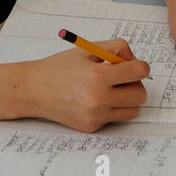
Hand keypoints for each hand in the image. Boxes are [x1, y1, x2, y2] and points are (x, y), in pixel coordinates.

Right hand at [26, 38, 149, 132]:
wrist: (35, 90)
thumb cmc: (60, 68)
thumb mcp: (87, 50)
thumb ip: (116, 49)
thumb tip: (136, 62)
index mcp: (98, 76)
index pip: (139, 73)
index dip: (141, 67)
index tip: (136, 67)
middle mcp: (98, 99)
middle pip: (140, 95)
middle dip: (136, 85)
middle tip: (122, 79)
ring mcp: (96, 116)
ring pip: (133, 111)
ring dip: (128, 100)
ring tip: (111, 90)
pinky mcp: (92, 127)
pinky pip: (115, 118)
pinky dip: (111, 109)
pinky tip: (93, 101)